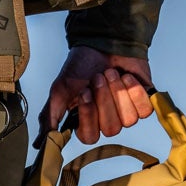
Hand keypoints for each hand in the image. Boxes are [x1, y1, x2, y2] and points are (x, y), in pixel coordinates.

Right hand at [37, 47, 153, 146]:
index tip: (84, 92)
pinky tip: (127, 77)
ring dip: (119, 93)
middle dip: (105, 100)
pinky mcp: (143, 102)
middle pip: (111, 129)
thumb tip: (41, 144)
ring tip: (111, 74)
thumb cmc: (82, 65)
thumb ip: (49, 119)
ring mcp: (126, 113)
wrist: (105, 40)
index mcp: (86, 123)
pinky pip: (145, 110)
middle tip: (98, 78)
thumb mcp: (60, 91)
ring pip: (128, 120)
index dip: (89, 116)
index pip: (89, 137)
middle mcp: (106, 122)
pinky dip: (135, 92)